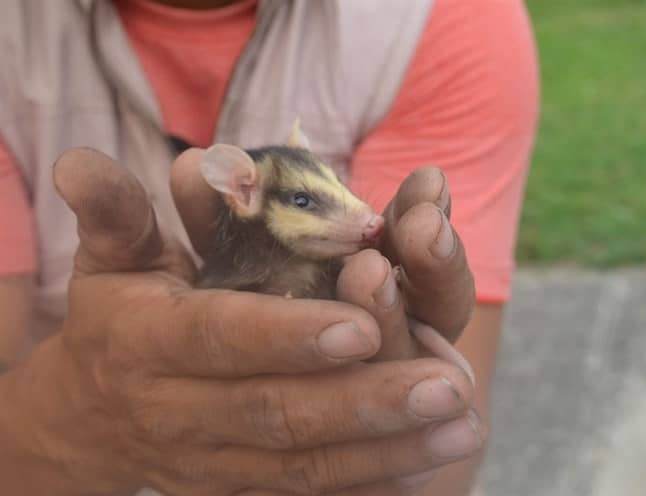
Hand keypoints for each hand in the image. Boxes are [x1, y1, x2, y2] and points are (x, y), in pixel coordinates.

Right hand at [0, 148, 483, 495]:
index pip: (221, 338)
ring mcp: (215, 461)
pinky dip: (371, 480)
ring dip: (390, 447)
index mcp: (150, 343)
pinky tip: (428, 462)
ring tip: (463, 426)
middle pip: (278, 411)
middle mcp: (182, 412)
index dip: (286, 334)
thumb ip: (113, 214)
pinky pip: (309, 490)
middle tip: (446, 385)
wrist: (89, 420)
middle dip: (364, 400)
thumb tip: (81, 160)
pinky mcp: (242, 486)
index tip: (359, 324)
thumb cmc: (116, 320)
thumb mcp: (109, 260)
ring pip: (305, 463)